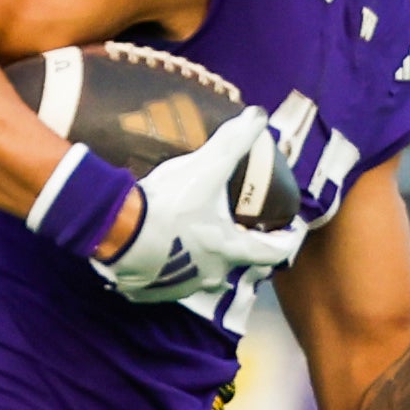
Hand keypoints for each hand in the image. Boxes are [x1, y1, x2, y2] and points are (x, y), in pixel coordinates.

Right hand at [98, 104, 304, 304]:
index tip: (290, 230)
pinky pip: (168, 281)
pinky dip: (170, 267)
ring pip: (201, 274)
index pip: (273, 252)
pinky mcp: (151, 293)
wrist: (118, 233)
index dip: (286, 240)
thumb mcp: (206, 168)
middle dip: (238, 246)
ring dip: (203, 258)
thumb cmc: (169, 204)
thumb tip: (259, 116)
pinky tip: (161, 250)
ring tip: (195, 237)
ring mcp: (181, 287)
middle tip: (237, 228)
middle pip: (235, 264)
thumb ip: (234, 142)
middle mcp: (211, 275)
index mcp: (230, 249)